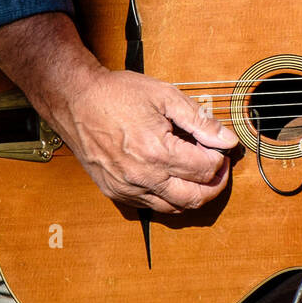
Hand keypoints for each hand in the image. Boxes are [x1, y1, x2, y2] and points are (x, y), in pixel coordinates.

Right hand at [45, 68, 239, 213]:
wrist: (75, 100)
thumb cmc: (117, 94)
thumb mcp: (165, 96)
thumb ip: (200, 120)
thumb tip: (227, 139)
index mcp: (157, 152)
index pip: (206, 169)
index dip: (221, 158)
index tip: (222, 148)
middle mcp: (142, 177)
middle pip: (194, 198)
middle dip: (215, 185)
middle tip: (220, 168)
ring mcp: (127, 188)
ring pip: (173, 208)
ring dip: (194, 195)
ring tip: (199, 174)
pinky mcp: (114, 192)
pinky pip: (150, 206)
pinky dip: (169, 198)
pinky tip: (173, 178)